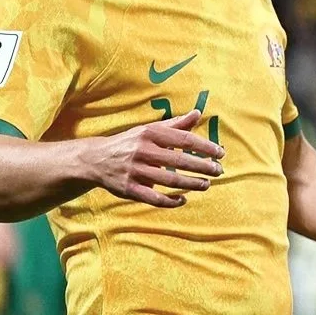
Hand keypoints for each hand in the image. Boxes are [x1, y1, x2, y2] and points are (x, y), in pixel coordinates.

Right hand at [87, 109, 224, 207]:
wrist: (95, 159)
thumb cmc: (130, 142)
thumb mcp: (149, 129)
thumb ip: (175, 124)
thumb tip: (198, 113)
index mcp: (149, 134)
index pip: (184, 140)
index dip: (205, 147)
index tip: (221, 153)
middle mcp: (142, 151)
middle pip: (179, 161)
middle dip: (202, 167)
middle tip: (219, 170)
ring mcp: (135, 171)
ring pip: (169, 181)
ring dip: (191, 184)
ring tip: (206, 184)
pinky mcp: (129, 189)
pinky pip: (154, 198)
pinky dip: (170, 201)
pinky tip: (183, 200)